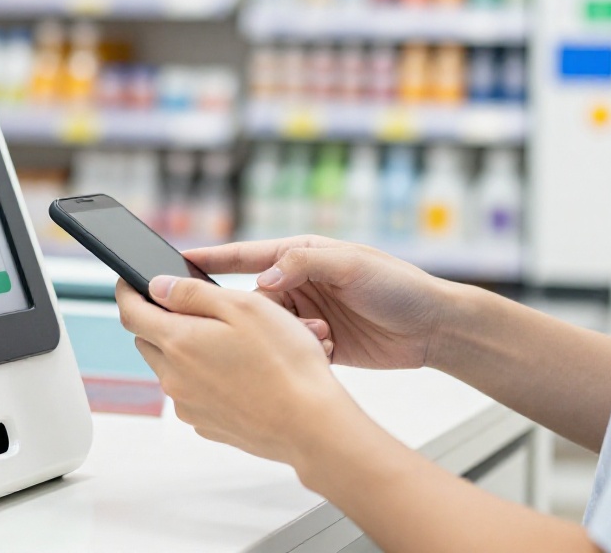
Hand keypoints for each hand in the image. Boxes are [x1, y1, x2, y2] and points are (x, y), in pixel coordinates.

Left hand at [115, 276, 362, 464]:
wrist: (310, 424)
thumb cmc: (285, 362)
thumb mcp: (243, 306)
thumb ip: (192, 293)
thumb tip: (157, 286)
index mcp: (178, 341)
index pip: (130, 311)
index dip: (126, 290)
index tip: (128, 279)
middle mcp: (174, 377)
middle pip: (148, 339)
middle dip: (160, 319)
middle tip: (195, 307)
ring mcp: (188, 405)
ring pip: (170, 367)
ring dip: (185, 349)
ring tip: (232, 342)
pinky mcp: (205, 423)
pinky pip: (191, 392)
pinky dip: (203, 377)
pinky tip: (239, 372)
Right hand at [185, 235, 452, 370]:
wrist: (434, 326)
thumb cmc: (398, 284)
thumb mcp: (350, 264)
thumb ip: (304, 264)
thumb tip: (263, 277)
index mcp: (302, 256)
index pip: (245, 256)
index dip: (210, 260)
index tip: (176, 262)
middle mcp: (300, 284)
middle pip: (253, 301)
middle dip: (252, 316)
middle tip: (256, 325)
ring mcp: (308, 315)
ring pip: (271, 331)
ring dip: (286, 338)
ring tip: (321, 336)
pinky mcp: (319, 345)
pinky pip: (293, 351)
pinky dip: (302, 354)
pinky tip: (325, 352)